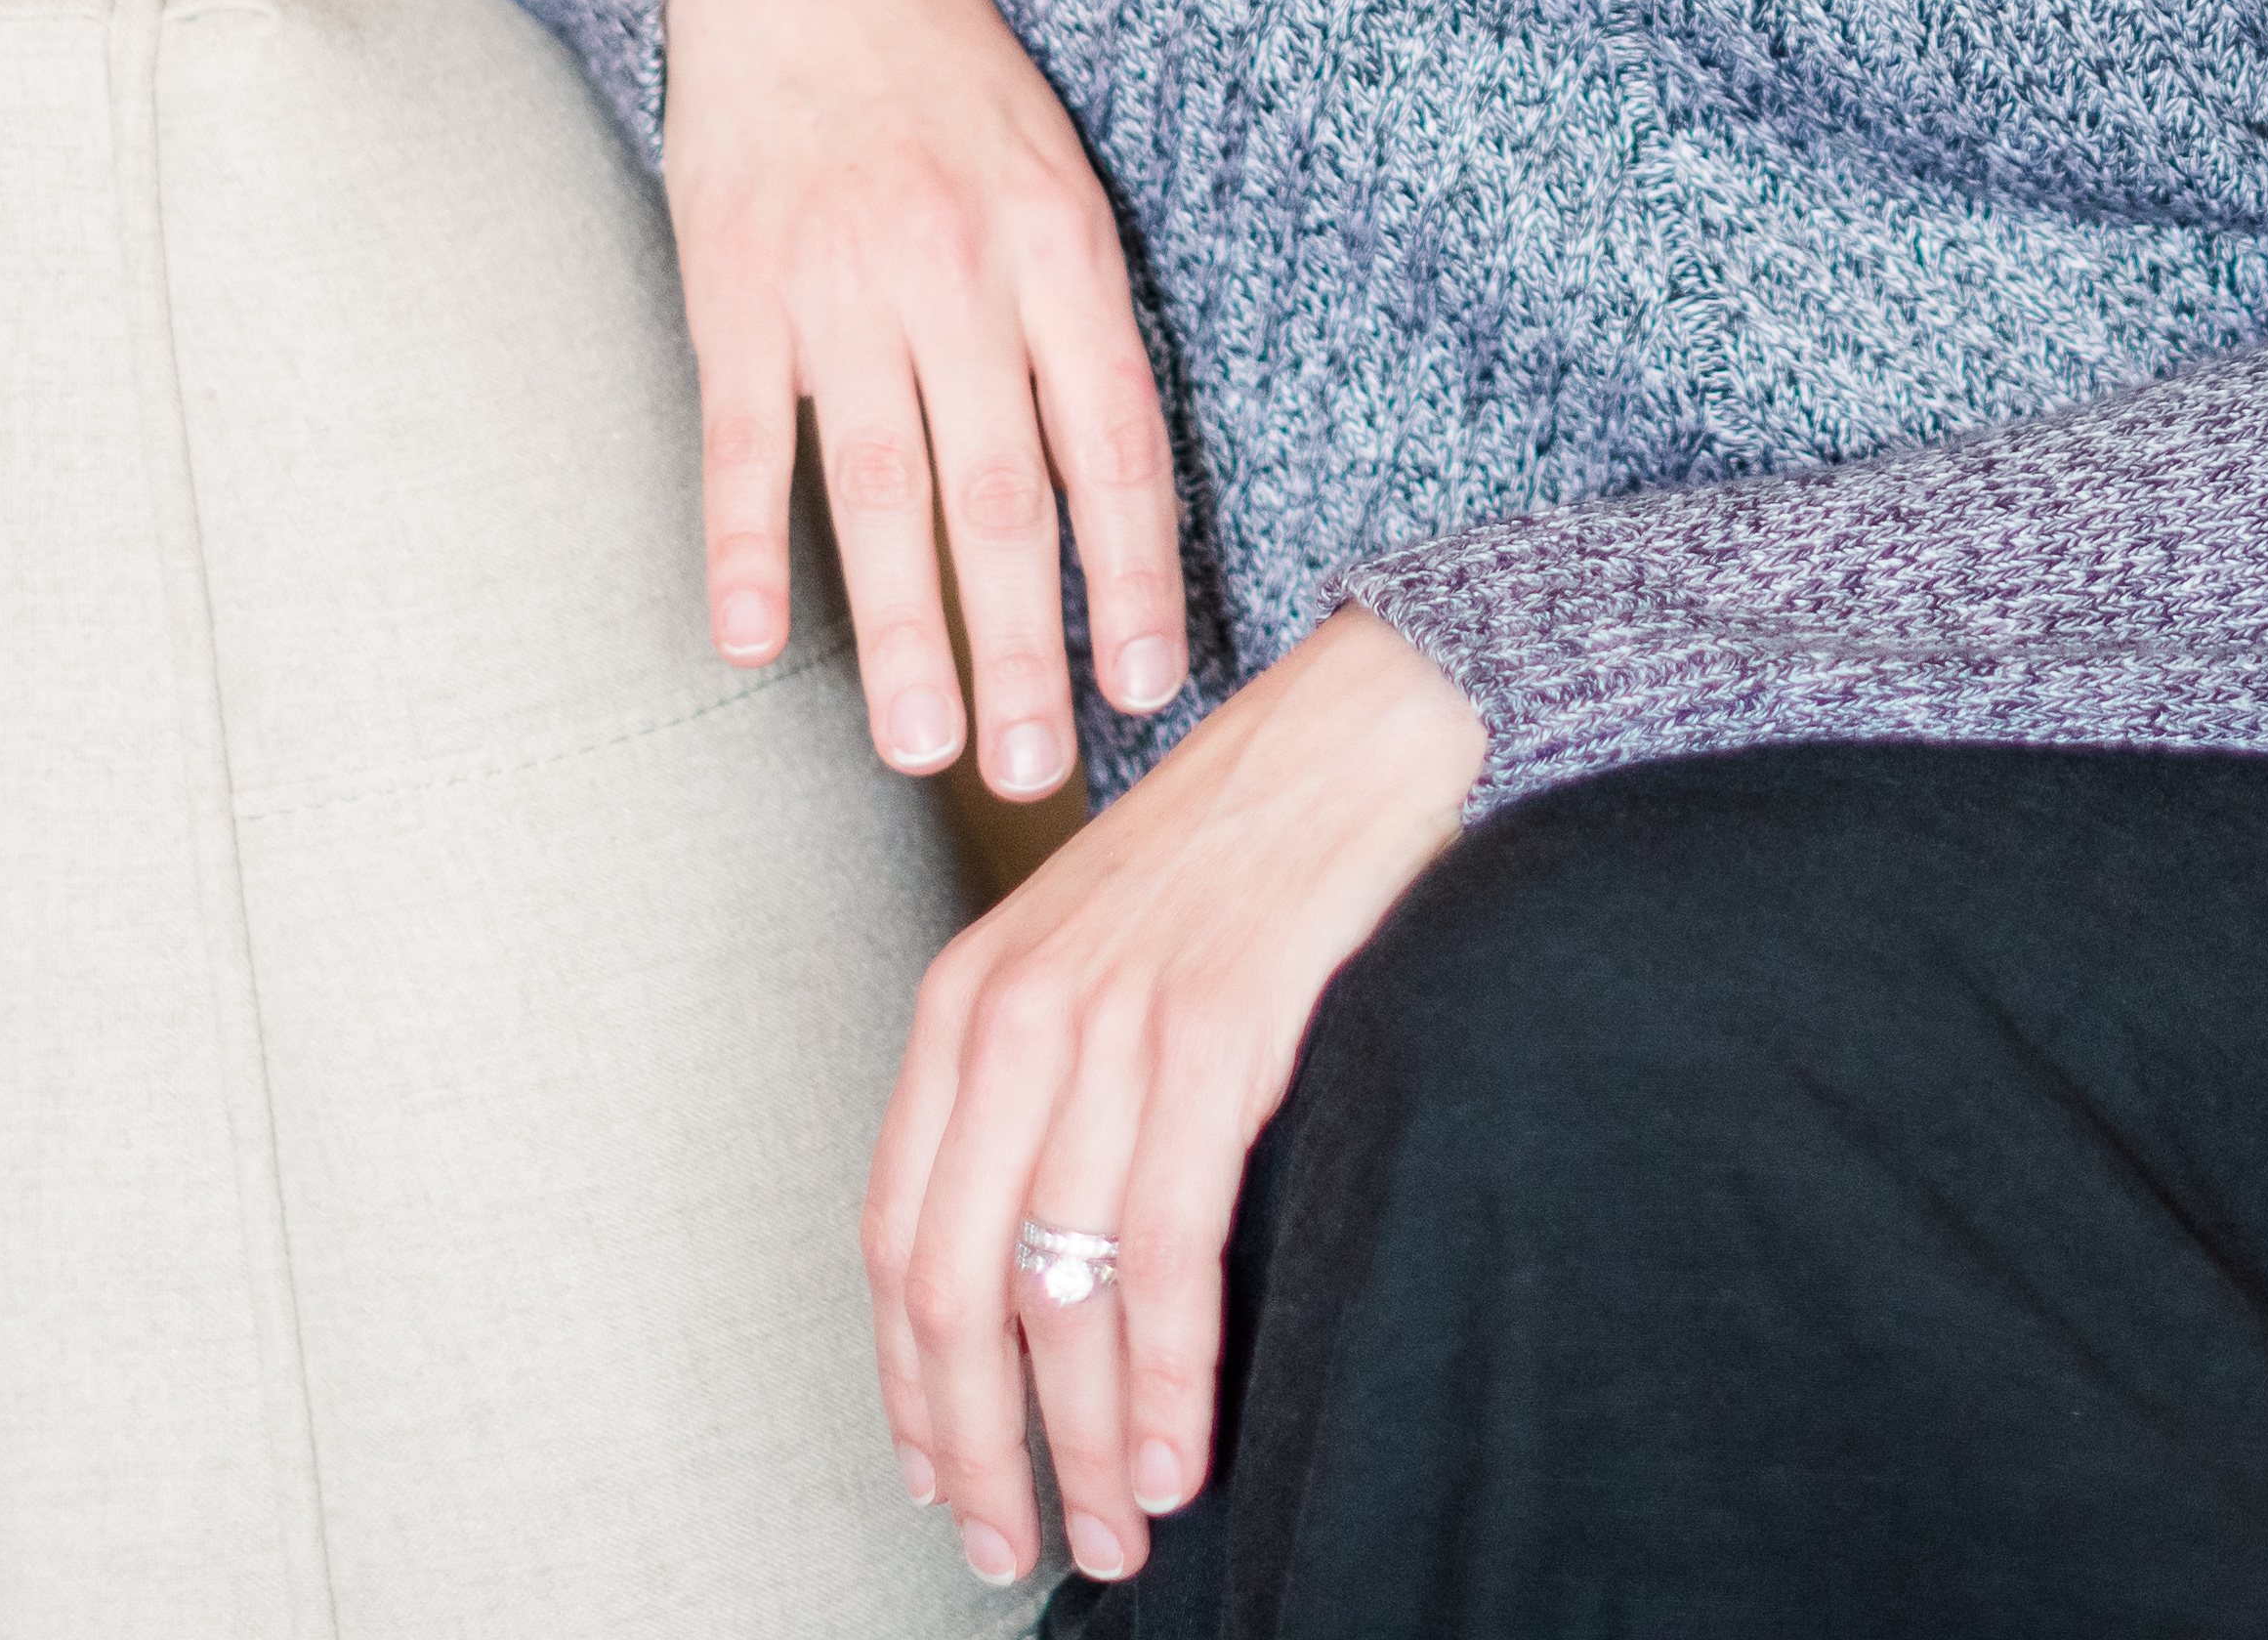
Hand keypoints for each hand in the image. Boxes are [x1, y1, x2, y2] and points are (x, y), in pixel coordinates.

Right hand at [663, 0, 1183, 788]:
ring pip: (881, 494)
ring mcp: (839, 287)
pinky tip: (749, 645)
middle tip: (1041, 768)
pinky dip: (746, 550)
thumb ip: (1081, 314)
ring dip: (902, 636)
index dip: (1135, 576)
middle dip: (1024, 647)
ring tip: (919, 749)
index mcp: (1061, 246)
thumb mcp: (1059, 167)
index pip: (1115, 445)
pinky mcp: (734, 290)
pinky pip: (745, 444)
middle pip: (1003, 496)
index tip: (1149, 686)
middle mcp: (959, 274)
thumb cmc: (951, 75)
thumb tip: (1116, 486)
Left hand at [868, 610, 1487, 1590]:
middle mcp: (1011, 1013)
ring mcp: (1109, 1021)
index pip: (895, 1237)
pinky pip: (1164, 1247)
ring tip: (1116, 1531)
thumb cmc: (1247, 852)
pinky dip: (1167, 1375)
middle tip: (1014, 1546)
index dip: (910, 1386)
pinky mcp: (1214, 1030)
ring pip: (1056, 1290)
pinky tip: (1181, 1452)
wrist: (1371, 720)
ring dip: (1082, 1442)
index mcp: (966, 1001)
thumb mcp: (1102, 956)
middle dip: (979, 1446)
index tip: (944, 1482)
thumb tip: (1040, 1278)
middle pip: (949, 1287)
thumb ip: (1051, 1091)